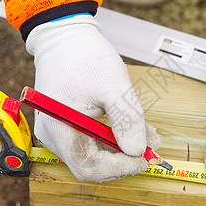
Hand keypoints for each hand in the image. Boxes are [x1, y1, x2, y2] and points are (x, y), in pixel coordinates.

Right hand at [26, 14, 159, 181]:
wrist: (65, 36)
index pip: (89, 167)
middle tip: (151, 146)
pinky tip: (132, 127)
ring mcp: (59, 131)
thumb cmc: (85, 57)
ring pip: (94, 153)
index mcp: (59, 129)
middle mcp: (54, 136)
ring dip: (122, 148)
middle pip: (91, 164)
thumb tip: (138, 152)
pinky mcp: (66, 124)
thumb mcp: (114, 87)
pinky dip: (113, 138)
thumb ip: (127, 121)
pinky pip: (91, 140)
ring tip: (148, 134)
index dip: (119, 168)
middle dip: (124, 158)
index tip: (143, 159)